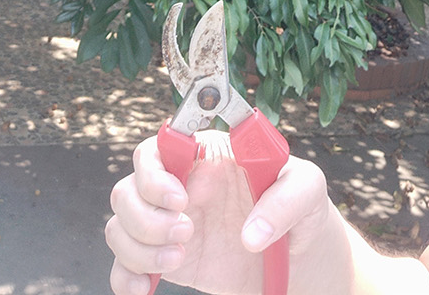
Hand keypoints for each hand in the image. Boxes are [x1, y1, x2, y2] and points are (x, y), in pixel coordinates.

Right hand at [106, 130, 334, 294]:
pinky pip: (124, 264)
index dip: (155, 173)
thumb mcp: (307, 189)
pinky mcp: (167, 258)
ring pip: (120, 225)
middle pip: (128, 189)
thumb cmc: (300, 206)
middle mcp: (180, 185)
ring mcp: (169, 223)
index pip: (157, 148)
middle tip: (187, 233)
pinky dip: (124, 277)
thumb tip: (252, 233)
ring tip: (180, 257)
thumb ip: (285, 201)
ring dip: (138, 247)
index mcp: (206, 155)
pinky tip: (144, 288)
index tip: (180, 199)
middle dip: (147, 216)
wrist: (298, 255)